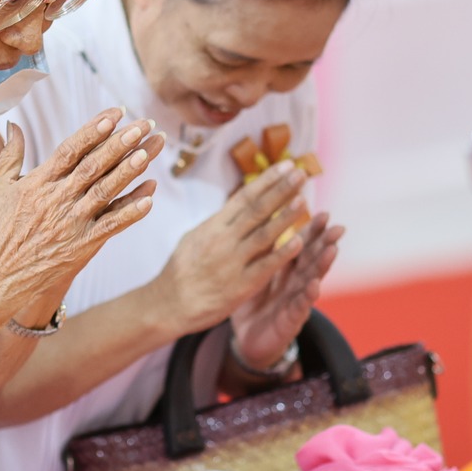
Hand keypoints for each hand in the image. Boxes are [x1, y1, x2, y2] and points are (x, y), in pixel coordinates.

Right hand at [0, 110, 162, 313]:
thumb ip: (6, 156)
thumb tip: (11, 126)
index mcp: (36, 183)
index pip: (70, 150)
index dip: (93, 130)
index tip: (115, 114)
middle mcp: (56, 200)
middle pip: (93, 166)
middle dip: (120, 143)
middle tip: (144, 124)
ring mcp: (70, 224)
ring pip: (105, 192)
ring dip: (129, 171)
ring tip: (148, 151)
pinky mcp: (80, 247)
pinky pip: (110, 226)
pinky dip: (130, 213)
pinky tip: (149, 198)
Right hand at [152, 163, 314, 334]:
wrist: (168, 305)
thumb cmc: (183, 271)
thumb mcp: (195, 237)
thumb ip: (220, 223)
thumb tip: (239, 204)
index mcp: (214, 226)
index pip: (244, 197)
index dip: (267, 180)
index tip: (286, 165)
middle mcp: (223, 240)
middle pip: (257, 210)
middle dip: (281, 190)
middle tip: (301, 172)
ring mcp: (232, 262)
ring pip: (263, 234)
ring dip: (285, 216)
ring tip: (303, 199)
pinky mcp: (240, 286)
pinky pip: (264, 267)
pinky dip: (282, 254)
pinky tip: (299, 242)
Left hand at [230, 212, 342, 371]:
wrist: (247, 338)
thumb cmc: (253, 301)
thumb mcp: (256, 273)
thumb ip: (265, 251)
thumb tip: (264, 217)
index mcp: (286, 268)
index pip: (302, 245)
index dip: (312, 231)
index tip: (323, 214)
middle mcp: (296, 282)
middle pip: (312, 259)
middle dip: (325, 243)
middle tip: (337, 228)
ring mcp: (295, 301)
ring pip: (311, 280)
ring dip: (322, 265)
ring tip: (332, 250)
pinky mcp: (290, 321)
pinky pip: (299, 307)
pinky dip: (307, 297)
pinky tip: (315, 286)